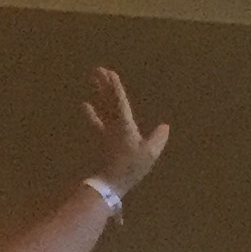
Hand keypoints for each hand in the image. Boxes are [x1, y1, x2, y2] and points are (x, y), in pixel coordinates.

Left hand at [84, 68, 168, 196]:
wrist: (110, 182)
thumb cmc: (132, 167)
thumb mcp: (150, 154)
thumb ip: (158, 138)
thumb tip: (165, 126)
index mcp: (126, 125)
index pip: (120, 102)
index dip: (116, 87)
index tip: (110, 73)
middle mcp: (113, 124)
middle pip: (108, 101)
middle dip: (104, 85)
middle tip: (98, 69)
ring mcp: (105, 131)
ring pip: (102, 108)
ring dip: (98, 94)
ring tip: (93, 80)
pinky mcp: (101, 139)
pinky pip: (95, 122)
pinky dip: (90, 113)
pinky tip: (85, 105)